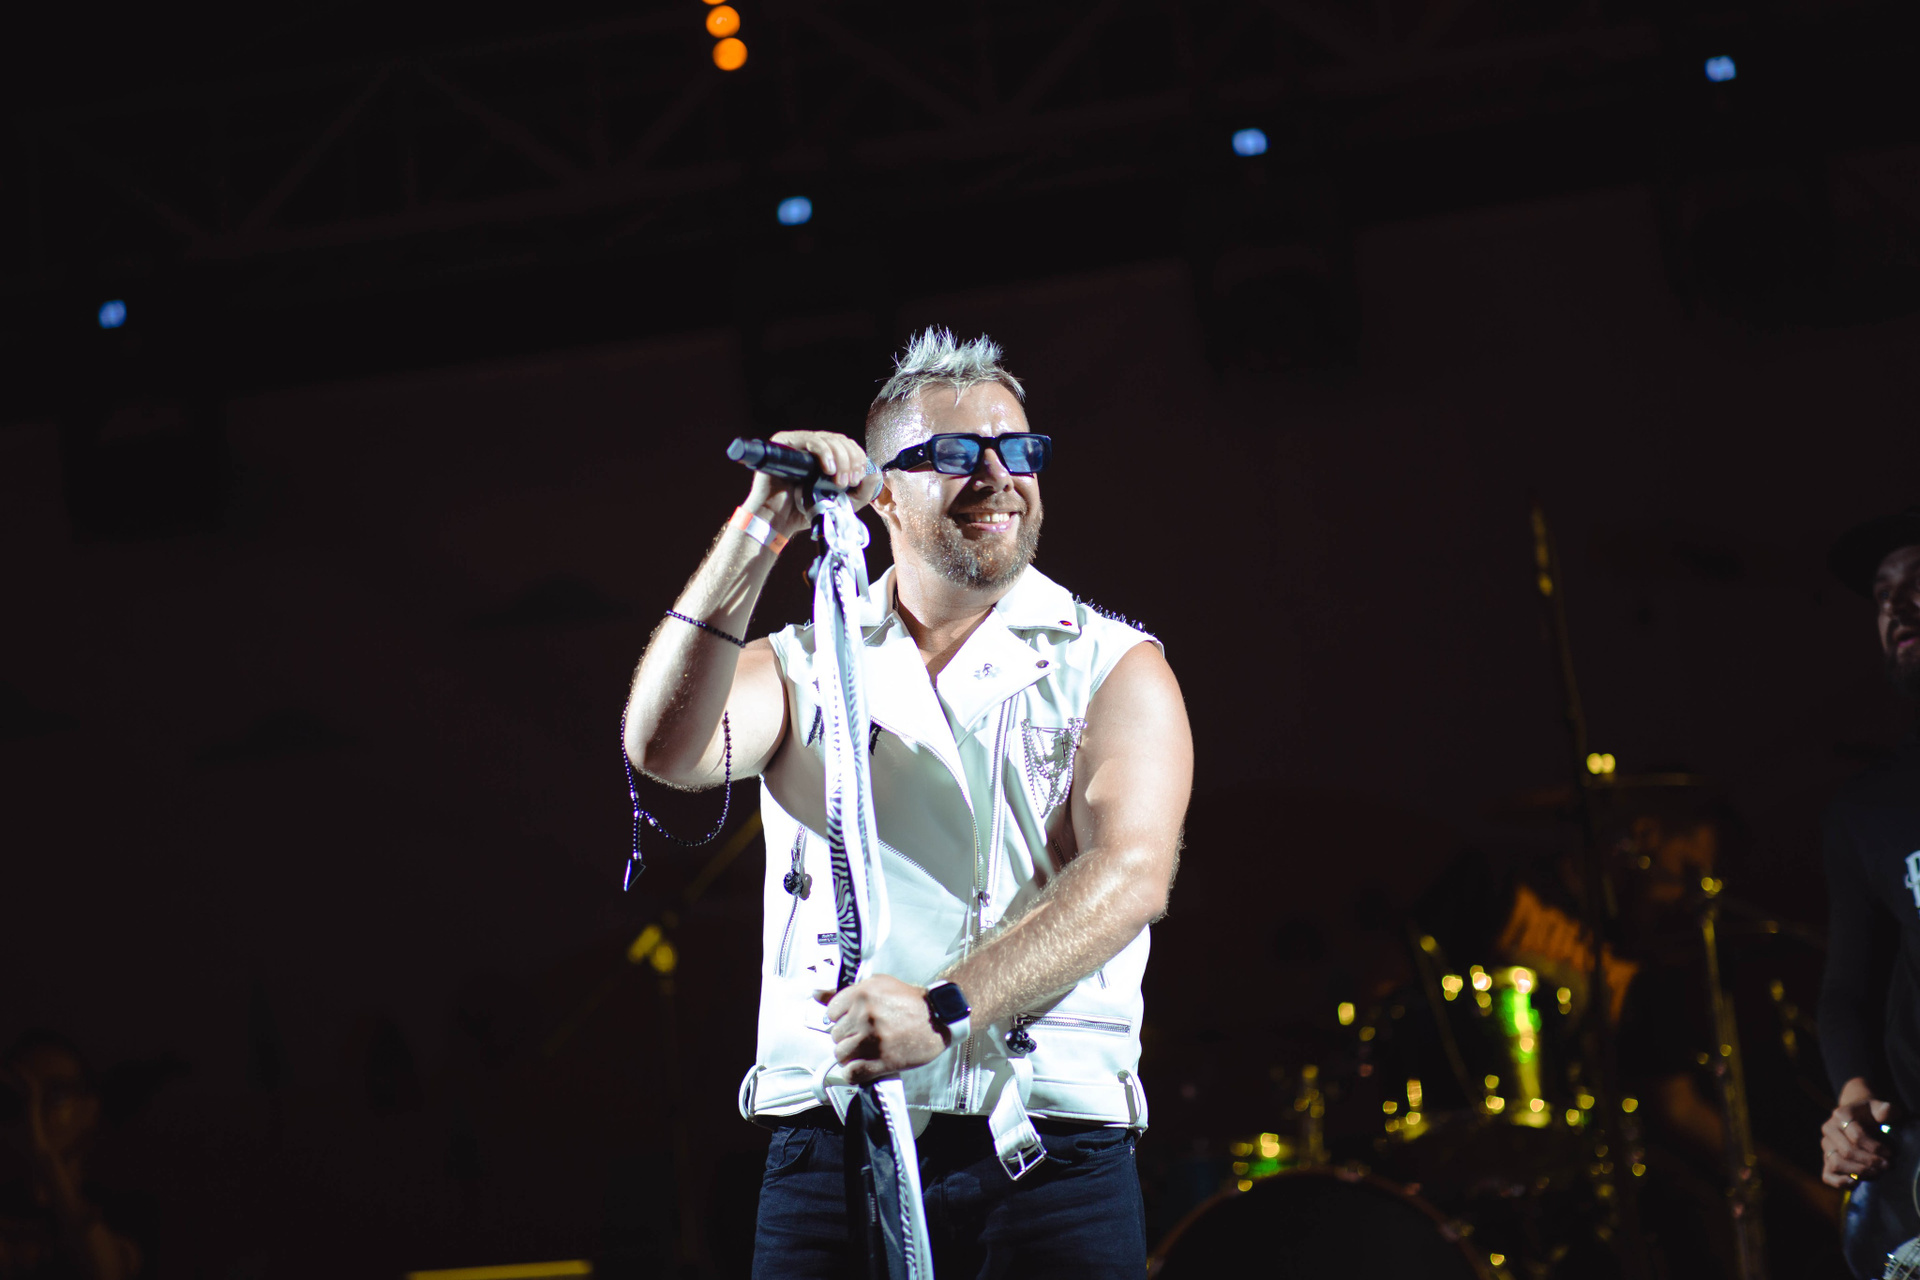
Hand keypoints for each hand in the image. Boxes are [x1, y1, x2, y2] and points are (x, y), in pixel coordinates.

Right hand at [744, 431, 883, 537]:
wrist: (778, 520)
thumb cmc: (806, 511)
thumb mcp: (843, 504)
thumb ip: (863, 491)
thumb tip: (875, 472)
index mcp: (826, 455)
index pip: (849, 446)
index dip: (858, 459)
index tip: (857, 480)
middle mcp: (813, 445)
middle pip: (842, 440)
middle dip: (851, 460)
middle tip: (849, 482)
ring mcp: (799, 442)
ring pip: (830, 439)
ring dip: (841, 459)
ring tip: (839, 482)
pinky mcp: (785, 443)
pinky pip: (811, 440)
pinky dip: (825, 453)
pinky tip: (829, 470)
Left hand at [817, 975, 946, 1084]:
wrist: (939, 1018)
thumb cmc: (909, 1001)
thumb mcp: (878, 985)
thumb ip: (845, 992)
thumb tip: (815, 994)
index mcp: (862, 993)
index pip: (831, 1012)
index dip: (842, 1019)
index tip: (854, 1022)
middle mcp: (864, 1015)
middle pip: (836, 1035)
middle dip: (848, 1037)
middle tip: (865, 1037)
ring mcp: (872, 1039)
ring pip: (841, 1055)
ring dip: (851, 1056)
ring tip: (866, 1052)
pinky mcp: (881, 1061)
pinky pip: (852, 1073)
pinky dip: (855, 1073)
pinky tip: (866, 1066)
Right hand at [1822, 1089, 1894, 1187]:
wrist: (1857, 1118)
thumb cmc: (1871, 1115)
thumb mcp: (1879, 1108)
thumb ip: (1885, 1110)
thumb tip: (1886, 1111)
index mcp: (1840, 1115)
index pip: (1856, 1135)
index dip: (1876, 1148)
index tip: (1891, 1154)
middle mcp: (1828, 1130)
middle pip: (1847, 1152)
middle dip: (1870, 1162)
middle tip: (1888, 1166)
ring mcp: (1826, 1146)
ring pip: (1836, 1163)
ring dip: (1859, 1172)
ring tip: (1878, 1173)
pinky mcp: (1826, 1160)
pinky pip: (1828, 1176)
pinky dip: (1841, 1182)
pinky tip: (1857, 1183)